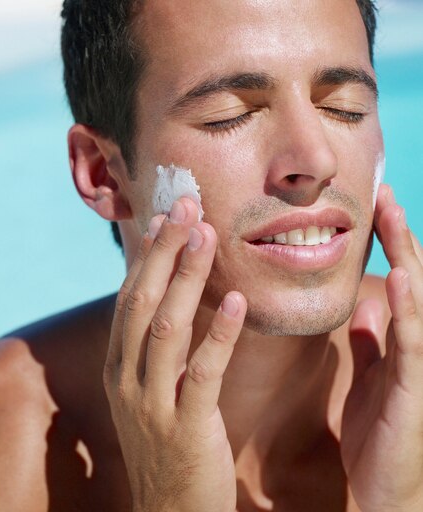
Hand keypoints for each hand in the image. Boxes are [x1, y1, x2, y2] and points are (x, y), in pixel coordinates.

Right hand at [103, 197, 246, 511]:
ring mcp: (152, 405)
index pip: (128, 300)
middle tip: (186, 205)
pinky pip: (202, 373)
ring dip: (187, 278)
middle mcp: (127, 380)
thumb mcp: (149, 394)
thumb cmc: (166, 446)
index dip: (148, 256)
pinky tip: (233, 302)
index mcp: (119, 368)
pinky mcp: (186, 428)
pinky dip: (217, 334)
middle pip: (142, 302)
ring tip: (207, 236)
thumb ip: (153, 351)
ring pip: (166, 329)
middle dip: (164, 252)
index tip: (166, 216)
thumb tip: (168, 300)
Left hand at [342, 185, 422, 510]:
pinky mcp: (414, 387)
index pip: (396, 279)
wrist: (385, 489)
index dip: (387, 242)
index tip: (372, 203)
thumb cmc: (379, 432)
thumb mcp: (371, 376)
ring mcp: (420, 364)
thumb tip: (365, 303)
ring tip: (393, 214)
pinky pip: (410, 341)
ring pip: (416, 299)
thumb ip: (371, 341)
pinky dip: (407, 307)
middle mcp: (416, 345)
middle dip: (398, 234)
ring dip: (407, 254)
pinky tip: (399, 276)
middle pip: (411, 278)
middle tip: (382, 191)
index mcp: (402, 339)